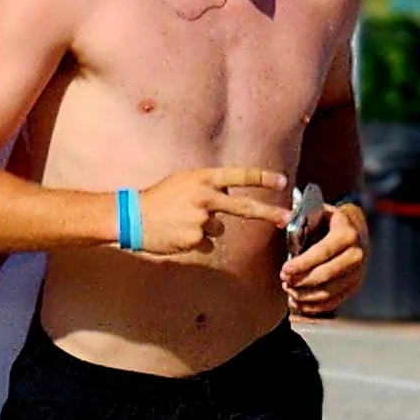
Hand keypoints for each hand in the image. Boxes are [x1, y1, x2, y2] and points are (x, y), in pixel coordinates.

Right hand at [132, 166, 291, 257]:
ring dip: (205, 229)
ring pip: (218, 229)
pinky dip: (194, 241)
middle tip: (287, 218)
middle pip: (244, 207)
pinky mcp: (194, 239)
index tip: (282, 181)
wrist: (132, 217)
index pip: (239, 176)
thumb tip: (231, 196)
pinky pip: (206, 243)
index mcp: (203, 178)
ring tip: (181, 223)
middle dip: (269, 213)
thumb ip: (208, 186)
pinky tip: (177, 234)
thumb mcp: (183, 181)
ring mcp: (200, 219)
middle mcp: (204, 197)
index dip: (262, 178)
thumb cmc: (158, 199)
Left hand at [281, 198, 369, 317]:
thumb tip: (280, 223)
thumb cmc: (329, 222)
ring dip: (304, 295)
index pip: (323, 252)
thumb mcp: (318, 213)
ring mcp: (358, 273)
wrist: (354, 229)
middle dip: (301, 280)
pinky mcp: (355, 286)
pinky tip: (297, 301)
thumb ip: (301, 220)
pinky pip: (332, 303)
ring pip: (328, 292)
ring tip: (289, 289)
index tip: (285, 269)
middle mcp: (357, 254)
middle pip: (325, 275)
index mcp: (347, 234)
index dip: (302, 263)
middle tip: (284, 279)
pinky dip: (312, 306)